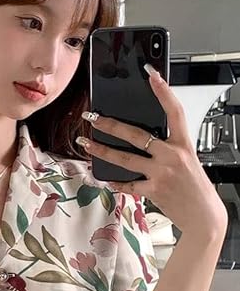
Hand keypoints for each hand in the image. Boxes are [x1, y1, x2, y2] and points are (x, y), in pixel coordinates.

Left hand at [77, 68, 227, 238]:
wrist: (204, 216)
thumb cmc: (195, 188)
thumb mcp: (187, 160)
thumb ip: (167, 148)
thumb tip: (143, 141)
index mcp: (183, 144)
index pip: (174, 111)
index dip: (163, 90)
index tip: (150, 74)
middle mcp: (172, 156)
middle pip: (136, 135)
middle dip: (110, 124)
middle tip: (93, 117)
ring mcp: (162, 174)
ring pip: (125, 158)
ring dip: (102, 150)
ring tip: (86, 144)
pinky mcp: (153, 191)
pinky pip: (128, 184)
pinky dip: (115, 181)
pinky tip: (104, 176)